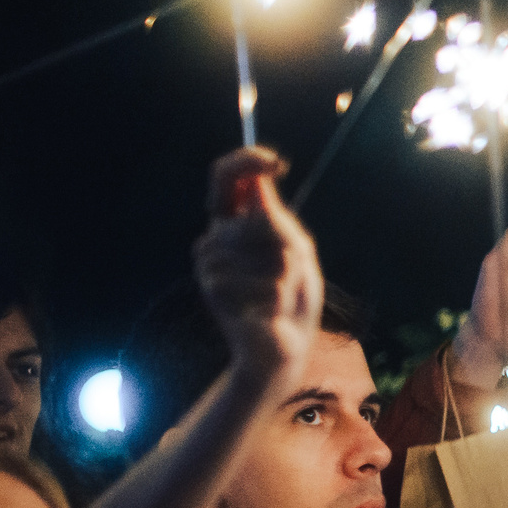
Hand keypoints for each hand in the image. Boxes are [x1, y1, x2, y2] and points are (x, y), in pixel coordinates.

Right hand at [195, 147, 323, 391]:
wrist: (282, 345)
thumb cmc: (293, 295)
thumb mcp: (297, 251)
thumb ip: (278, 221)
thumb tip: (258, 185)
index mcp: (235, 221)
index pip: (226, 178)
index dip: (245, 162)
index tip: (274, 162)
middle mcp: (216, 236)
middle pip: (257, 216)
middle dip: (287, 243)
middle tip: (290, 270)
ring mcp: (211, 262)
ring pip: (263, 248)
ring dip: (286, 272)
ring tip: (279, 292)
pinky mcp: (214, 288)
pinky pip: (264, 279)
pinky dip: (280, 294)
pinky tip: (272, 308)